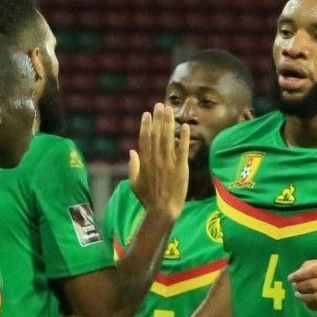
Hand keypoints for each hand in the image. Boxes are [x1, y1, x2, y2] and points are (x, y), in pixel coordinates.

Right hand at [128, 102, 189, 220]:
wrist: (162, 211)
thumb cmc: (147, 199)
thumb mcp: (134, 183)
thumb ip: (133, 166)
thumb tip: (131, 151)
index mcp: (144, 162)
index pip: (145, 138)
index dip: (146, 125)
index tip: (147, 113)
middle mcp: (156, 159)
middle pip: (156, 134)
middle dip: (158, 118)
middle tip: (160, 105)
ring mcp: (169, 163)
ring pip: (168, 138)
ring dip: (169, 123)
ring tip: (170, 110)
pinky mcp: (181, 168)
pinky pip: (183, 149)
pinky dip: (184, 137)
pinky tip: (185, 126)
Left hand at [290, 258, 316, 311]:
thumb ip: (316, 264)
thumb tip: (297, 273)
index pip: (315, 271)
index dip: (300, 275)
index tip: (291, 278)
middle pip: (314, 285)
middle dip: (301, 287)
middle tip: (295, 287)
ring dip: (304, 297)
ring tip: (298, 296)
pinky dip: (312, 306)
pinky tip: (307, 303)